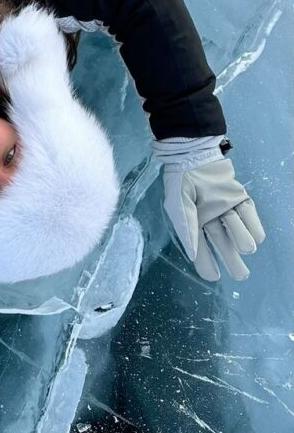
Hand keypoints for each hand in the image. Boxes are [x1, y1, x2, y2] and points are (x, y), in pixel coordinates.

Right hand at [162, 156, 265, 280]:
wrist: (194, 156)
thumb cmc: (181, 182)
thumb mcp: (178, 207)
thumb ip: (187, 230)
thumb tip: (193, 255)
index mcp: (194, 225)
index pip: (202, 250)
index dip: (207, 264)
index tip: (214, 276)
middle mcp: (212, 221)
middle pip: (224, 246)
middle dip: (233, 262)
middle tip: (241, 275)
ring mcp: (227, 210)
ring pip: (239, 233)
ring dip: (242, 241)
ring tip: (244, 248)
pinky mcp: (240, 199)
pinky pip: (250, 217)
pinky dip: (254, 227)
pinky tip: (255, 236)